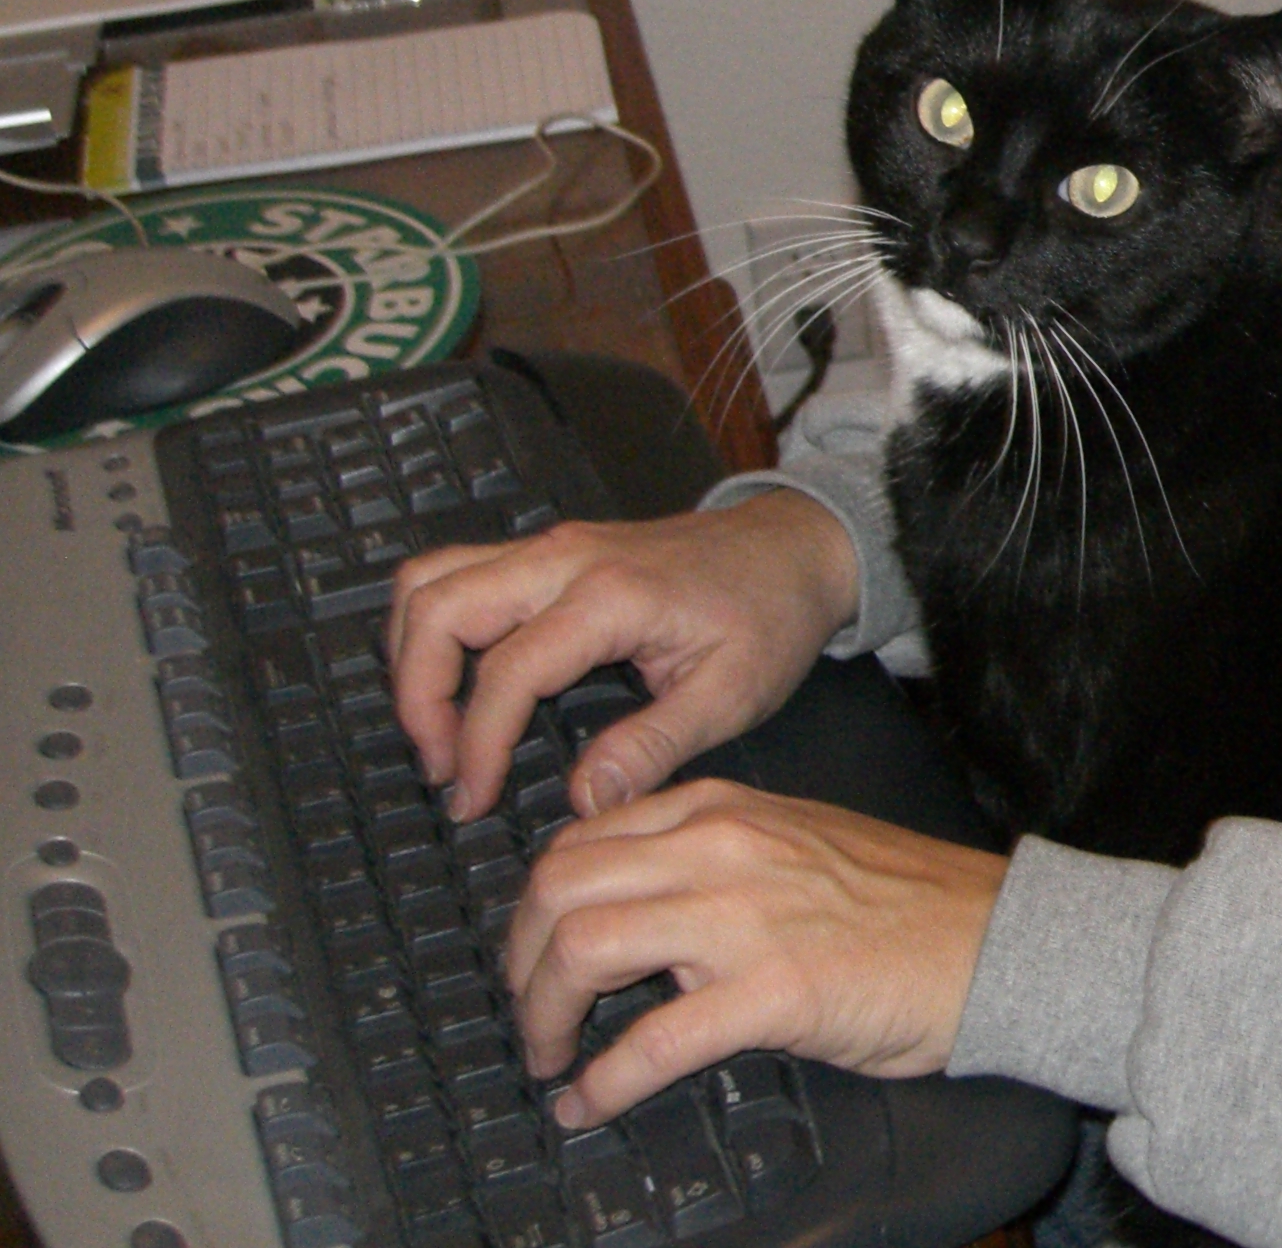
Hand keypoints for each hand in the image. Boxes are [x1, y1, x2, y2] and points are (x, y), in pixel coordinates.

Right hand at [387, 491, 860, 821]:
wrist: (800, 546)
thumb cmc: (773, 614)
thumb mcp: (732, 693)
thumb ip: (653, 747)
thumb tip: (583, 801)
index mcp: (612, 595)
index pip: (507, 670)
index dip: (476, 745)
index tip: (473, 801)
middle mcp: (567, 557)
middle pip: (437, 605)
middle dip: (417, 694)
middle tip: (442, 767)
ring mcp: (553, 546)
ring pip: (432, 579)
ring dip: (414, 654)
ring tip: (438, 731)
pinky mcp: (552, 551)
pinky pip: (461, 574)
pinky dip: (437, 628)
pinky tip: (460, 686)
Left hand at [503, 780, 1007, 1124]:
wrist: (990, 936)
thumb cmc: (902, 899)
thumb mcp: (793, 840)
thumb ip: (711, 855)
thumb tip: (630, 905)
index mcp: (720, 809)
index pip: (579, 842)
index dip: (536, 908)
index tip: (534, 955)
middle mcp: (718, 848)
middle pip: (557, 889)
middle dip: (519, 961)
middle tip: (531, 1012)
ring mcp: (742, 918)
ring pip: (582, 949)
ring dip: (544, 1016)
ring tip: (550, 1056)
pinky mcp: (771, 991)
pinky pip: (651, 1043)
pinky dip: (603, 1082)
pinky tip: (591, 1103)